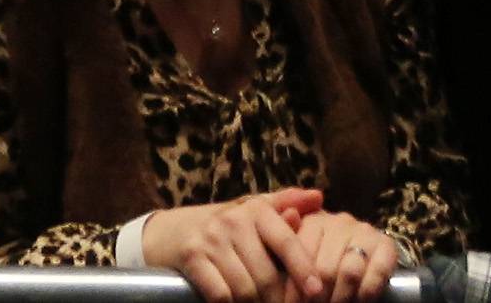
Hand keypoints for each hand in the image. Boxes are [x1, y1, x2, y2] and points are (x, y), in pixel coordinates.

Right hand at [139, 189, 324, 302]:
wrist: (172, 230)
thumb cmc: (225, 224)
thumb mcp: (253, 209)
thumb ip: (286, 204)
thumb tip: (318, 198)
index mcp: (256, 209)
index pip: (285, 240)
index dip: (302, 267)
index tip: (316, 291)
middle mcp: (234, 221)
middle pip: (265, 275)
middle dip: (277, 300)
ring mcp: (212, 239)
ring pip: (244, 289)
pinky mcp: (192, 258)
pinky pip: (220, 295)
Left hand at [284, 210, 396, 302]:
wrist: (354, 270)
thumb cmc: (318, 266)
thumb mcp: (298, 256)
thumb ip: (288, 243)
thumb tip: (289, 214)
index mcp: (314, 221)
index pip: (301, 251)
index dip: (296, 285)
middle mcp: (341, 221)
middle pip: (325, 268)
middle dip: (318, 297)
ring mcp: (365, 232)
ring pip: (350, 272)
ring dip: (341, 298)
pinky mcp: (386, 246)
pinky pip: (376, 273)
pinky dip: (366, 294)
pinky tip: (358, 302)